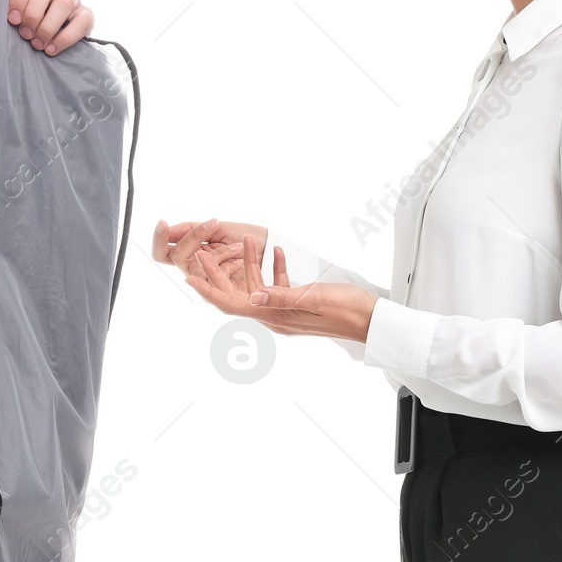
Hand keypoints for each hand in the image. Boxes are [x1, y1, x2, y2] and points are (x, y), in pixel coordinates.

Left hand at [9, 0, 92, 54]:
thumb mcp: (14, 11)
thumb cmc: (25, 22)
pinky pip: (82, 22)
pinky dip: (65, 38)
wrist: (48, 38)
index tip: (12, 19)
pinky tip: (51, 49)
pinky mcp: (86, 14)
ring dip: (48, 26)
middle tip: (25, 34)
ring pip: (64, 2)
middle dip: (33, 13)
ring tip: (37, 44)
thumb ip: (5, 6)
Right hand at [152, 218, 262, 289]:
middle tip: (213, 223)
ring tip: (237, 246)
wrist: (269, 251)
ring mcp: (205, 282)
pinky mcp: (220, 296)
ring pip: (198, 267)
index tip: (163, 223)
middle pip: (177, 255)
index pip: (162, 250)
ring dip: (220, 252)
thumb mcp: (219, 229)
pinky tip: (240, 260)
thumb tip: (167, 227)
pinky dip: (229, 263)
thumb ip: (193, 229)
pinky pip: (215, 279)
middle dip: (194, 237)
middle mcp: (193, 268)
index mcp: (189, 252)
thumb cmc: (245, 238)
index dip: (158, 239)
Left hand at [186, 235, 377, 342]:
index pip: (232, 304)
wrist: (372, 321)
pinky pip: (280, 285)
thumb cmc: (346, 310)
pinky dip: (276, 268)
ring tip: (249, 239)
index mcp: (275, 317)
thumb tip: (251, 296)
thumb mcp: (312, 298)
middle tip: (203, 252)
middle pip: (239, 294)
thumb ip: (280, 296)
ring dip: (251, 263)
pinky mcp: (299, 303)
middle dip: (219, 273)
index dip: (209, 291)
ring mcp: (287, 310)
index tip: (189, 278)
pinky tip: (278, 252)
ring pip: (259, 285)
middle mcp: (276, 316)